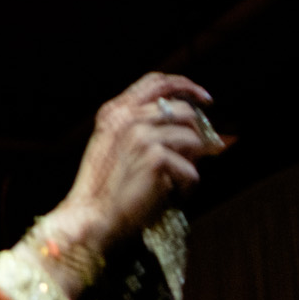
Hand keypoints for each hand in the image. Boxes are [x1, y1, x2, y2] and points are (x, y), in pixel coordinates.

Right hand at [34, 73, 224, 294]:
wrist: (92, 218)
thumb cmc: (108, 192)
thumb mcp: (119, 150)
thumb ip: (147, 132)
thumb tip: (193, 131)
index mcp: (117, 112)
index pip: (157, 81)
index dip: (186, 85)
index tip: (205, 99)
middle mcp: (129, 117)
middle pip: (185, 112)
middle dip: (198, 136)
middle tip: (195, 160)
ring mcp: (142, 135)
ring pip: (193, 142)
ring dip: (190, 167)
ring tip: (173, 186)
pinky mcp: (156, 158)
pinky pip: (191, 171)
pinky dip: (186, 189)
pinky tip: (169, 199)